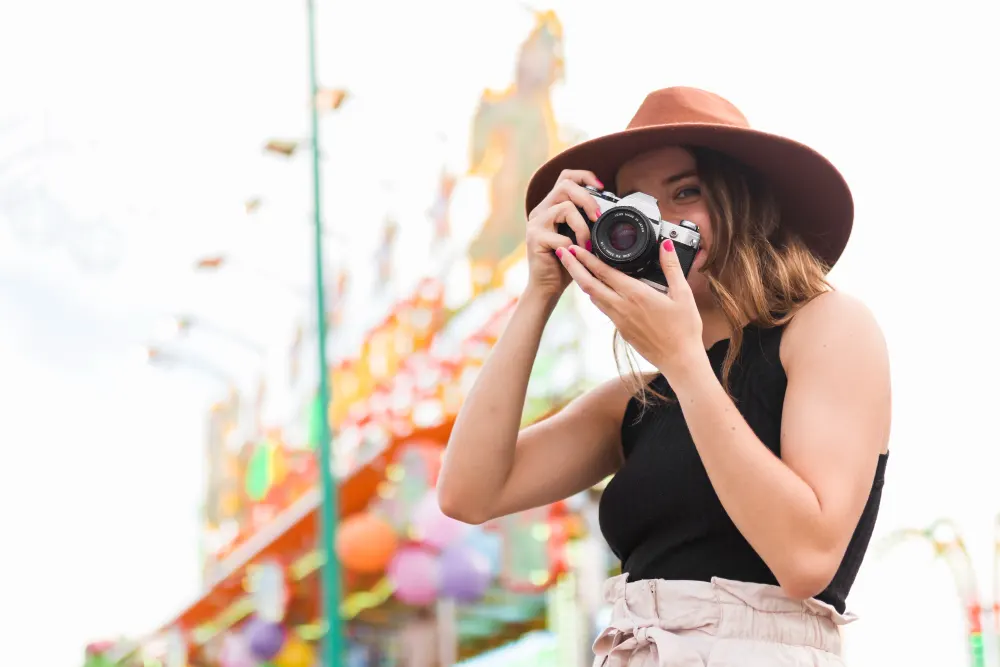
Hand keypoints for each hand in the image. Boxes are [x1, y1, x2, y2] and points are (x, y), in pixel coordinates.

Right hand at [525, 170, 605, 296]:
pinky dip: (574, 247)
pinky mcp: (535, 238)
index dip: (584, 176)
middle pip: (565, 186)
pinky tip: (576, 256)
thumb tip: (608, 209)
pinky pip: (562, 236)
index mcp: (551, 206)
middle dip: (588, 199)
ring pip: (566, 208)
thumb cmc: (565, 263)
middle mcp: (540, 210)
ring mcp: (536, 223)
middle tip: (598, 217)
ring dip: (583, 227)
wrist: (547, 287)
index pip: (565, 177)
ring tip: (587, 244)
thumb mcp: (579, 237)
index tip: (602, 187)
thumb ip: (586, 221)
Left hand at [556, 239, 706, 377]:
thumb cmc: (684, 329)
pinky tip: (596, 289)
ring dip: (582, 280)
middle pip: (588, 284)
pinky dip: (595, 295)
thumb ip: (672, 267)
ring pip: (593, 297)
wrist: (679, 361)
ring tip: (574, 266)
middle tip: (561, 252)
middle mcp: (622, 307)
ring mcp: (619, 320)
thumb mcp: (683, 294)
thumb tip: (666, 245)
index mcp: (636, 295)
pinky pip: (603, 308)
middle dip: (573, 267)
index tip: (573, 247)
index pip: (603, 272)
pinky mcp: (621, 330)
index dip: (585, 258)